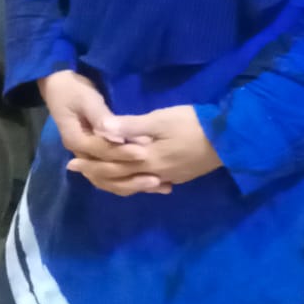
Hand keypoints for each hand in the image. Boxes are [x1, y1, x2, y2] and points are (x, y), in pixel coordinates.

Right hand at [40, 70, 169, 196]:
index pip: (100, 152)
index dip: (122, 153)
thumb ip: (102, 118)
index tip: (144, 152)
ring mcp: (88, 159)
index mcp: (75, 140)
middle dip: (131, 175)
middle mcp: (80, 155)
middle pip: (105, 174)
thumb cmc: (74, 90)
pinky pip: (113, 177)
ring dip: (133, 184)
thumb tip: (117, 136)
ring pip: (109, 180)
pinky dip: (131, 181)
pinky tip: (152, 184)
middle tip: (157, 177)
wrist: (60, 88)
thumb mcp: (87, 100)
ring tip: (159, 185)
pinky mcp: (97, 158)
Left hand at [80, 105, 221, 189]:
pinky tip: (136, 180)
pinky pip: (151, 184)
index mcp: (146, 159)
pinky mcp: (181, 175)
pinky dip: (137, 184)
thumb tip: (102, 130)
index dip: (91, 162)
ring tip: (102, 176)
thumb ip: (130, 127)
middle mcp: (154, 173)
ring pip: (135, 184)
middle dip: (97, 174)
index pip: (111, 164)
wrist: (231, 138)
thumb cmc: (193, 123)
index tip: (72, 161)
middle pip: (120, 178)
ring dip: (116, 180)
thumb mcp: (160, 119)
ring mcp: (169, 177)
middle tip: (78, 171)